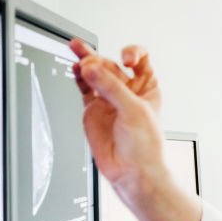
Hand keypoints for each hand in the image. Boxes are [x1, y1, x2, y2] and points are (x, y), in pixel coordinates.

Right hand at [69, 40, 166, 202]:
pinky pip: (84, 87)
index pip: (140, 59)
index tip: (125, 60)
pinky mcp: (93, 109)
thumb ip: (111, 88)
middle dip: (100, 59)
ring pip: (95, 73)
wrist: (132, 171)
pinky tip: (74, 68)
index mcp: (147, 87)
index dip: (132, 53)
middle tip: (89, 62)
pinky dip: (78, 77)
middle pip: (112, 64)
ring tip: (76, 49)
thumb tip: (91, 69)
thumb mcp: (134, 111)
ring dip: (86, 60)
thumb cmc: (146, 146)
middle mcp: (128, 91)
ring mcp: (109, 99)